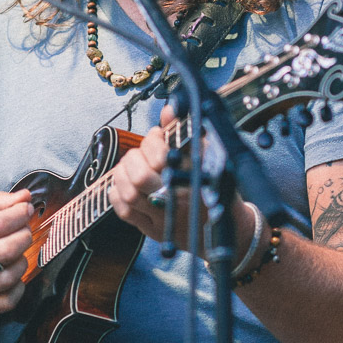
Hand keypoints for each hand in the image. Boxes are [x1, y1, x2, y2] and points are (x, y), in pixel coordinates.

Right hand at [0, 189, 33, 317]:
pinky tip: (10, 275)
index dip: (20, 213)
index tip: (26, 209)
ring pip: (12, 274)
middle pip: (9, 249)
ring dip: (22, 260)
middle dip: (24, 235)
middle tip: (23, 230)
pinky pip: (10, 299)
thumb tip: (25, 197)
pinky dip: (18, 286)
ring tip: (14, 253)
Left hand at [108, 107, 255, 256]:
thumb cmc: (215, 185)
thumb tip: (168, 110)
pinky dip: (116, 195)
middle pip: (141, 176)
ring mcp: (165, 217)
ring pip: (130, 194)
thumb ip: (185, 131)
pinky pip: (125, 213)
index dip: (152, 141)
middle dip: (134, 159)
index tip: (156, 136)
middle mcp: (179, 199)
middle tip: (139, 154)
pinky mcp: (154, 231)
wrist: (227, 230)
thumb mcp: (209, 154)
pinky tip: (122, 186)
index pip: (161, 156)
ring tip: (128, 167)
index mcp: (195, 176)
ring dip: (122, 175)